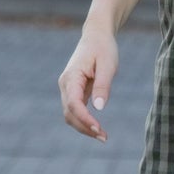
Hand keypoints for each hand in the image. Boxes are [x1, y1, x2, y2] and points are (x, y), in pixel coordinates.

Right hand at [58, 26, 117, 141]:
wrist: (96, 36)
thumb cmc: (103, 48)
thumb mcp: (108, 65)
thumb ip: (102, 86)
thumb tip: (99, 108)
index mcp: (71, 77)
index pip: (73, 103)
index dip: (84, 118)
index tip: (99, 128)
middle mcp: (66, 84)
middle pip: (70, 113)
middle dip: (85, 127)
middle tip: (104, 137)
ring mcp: (68, 89)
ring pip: (71, 115)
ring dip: (84, 127)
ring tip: (103, 136)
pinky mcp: (74, 92)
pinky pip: (76, 111)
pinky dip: (84, 121)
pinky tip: (97, 128)